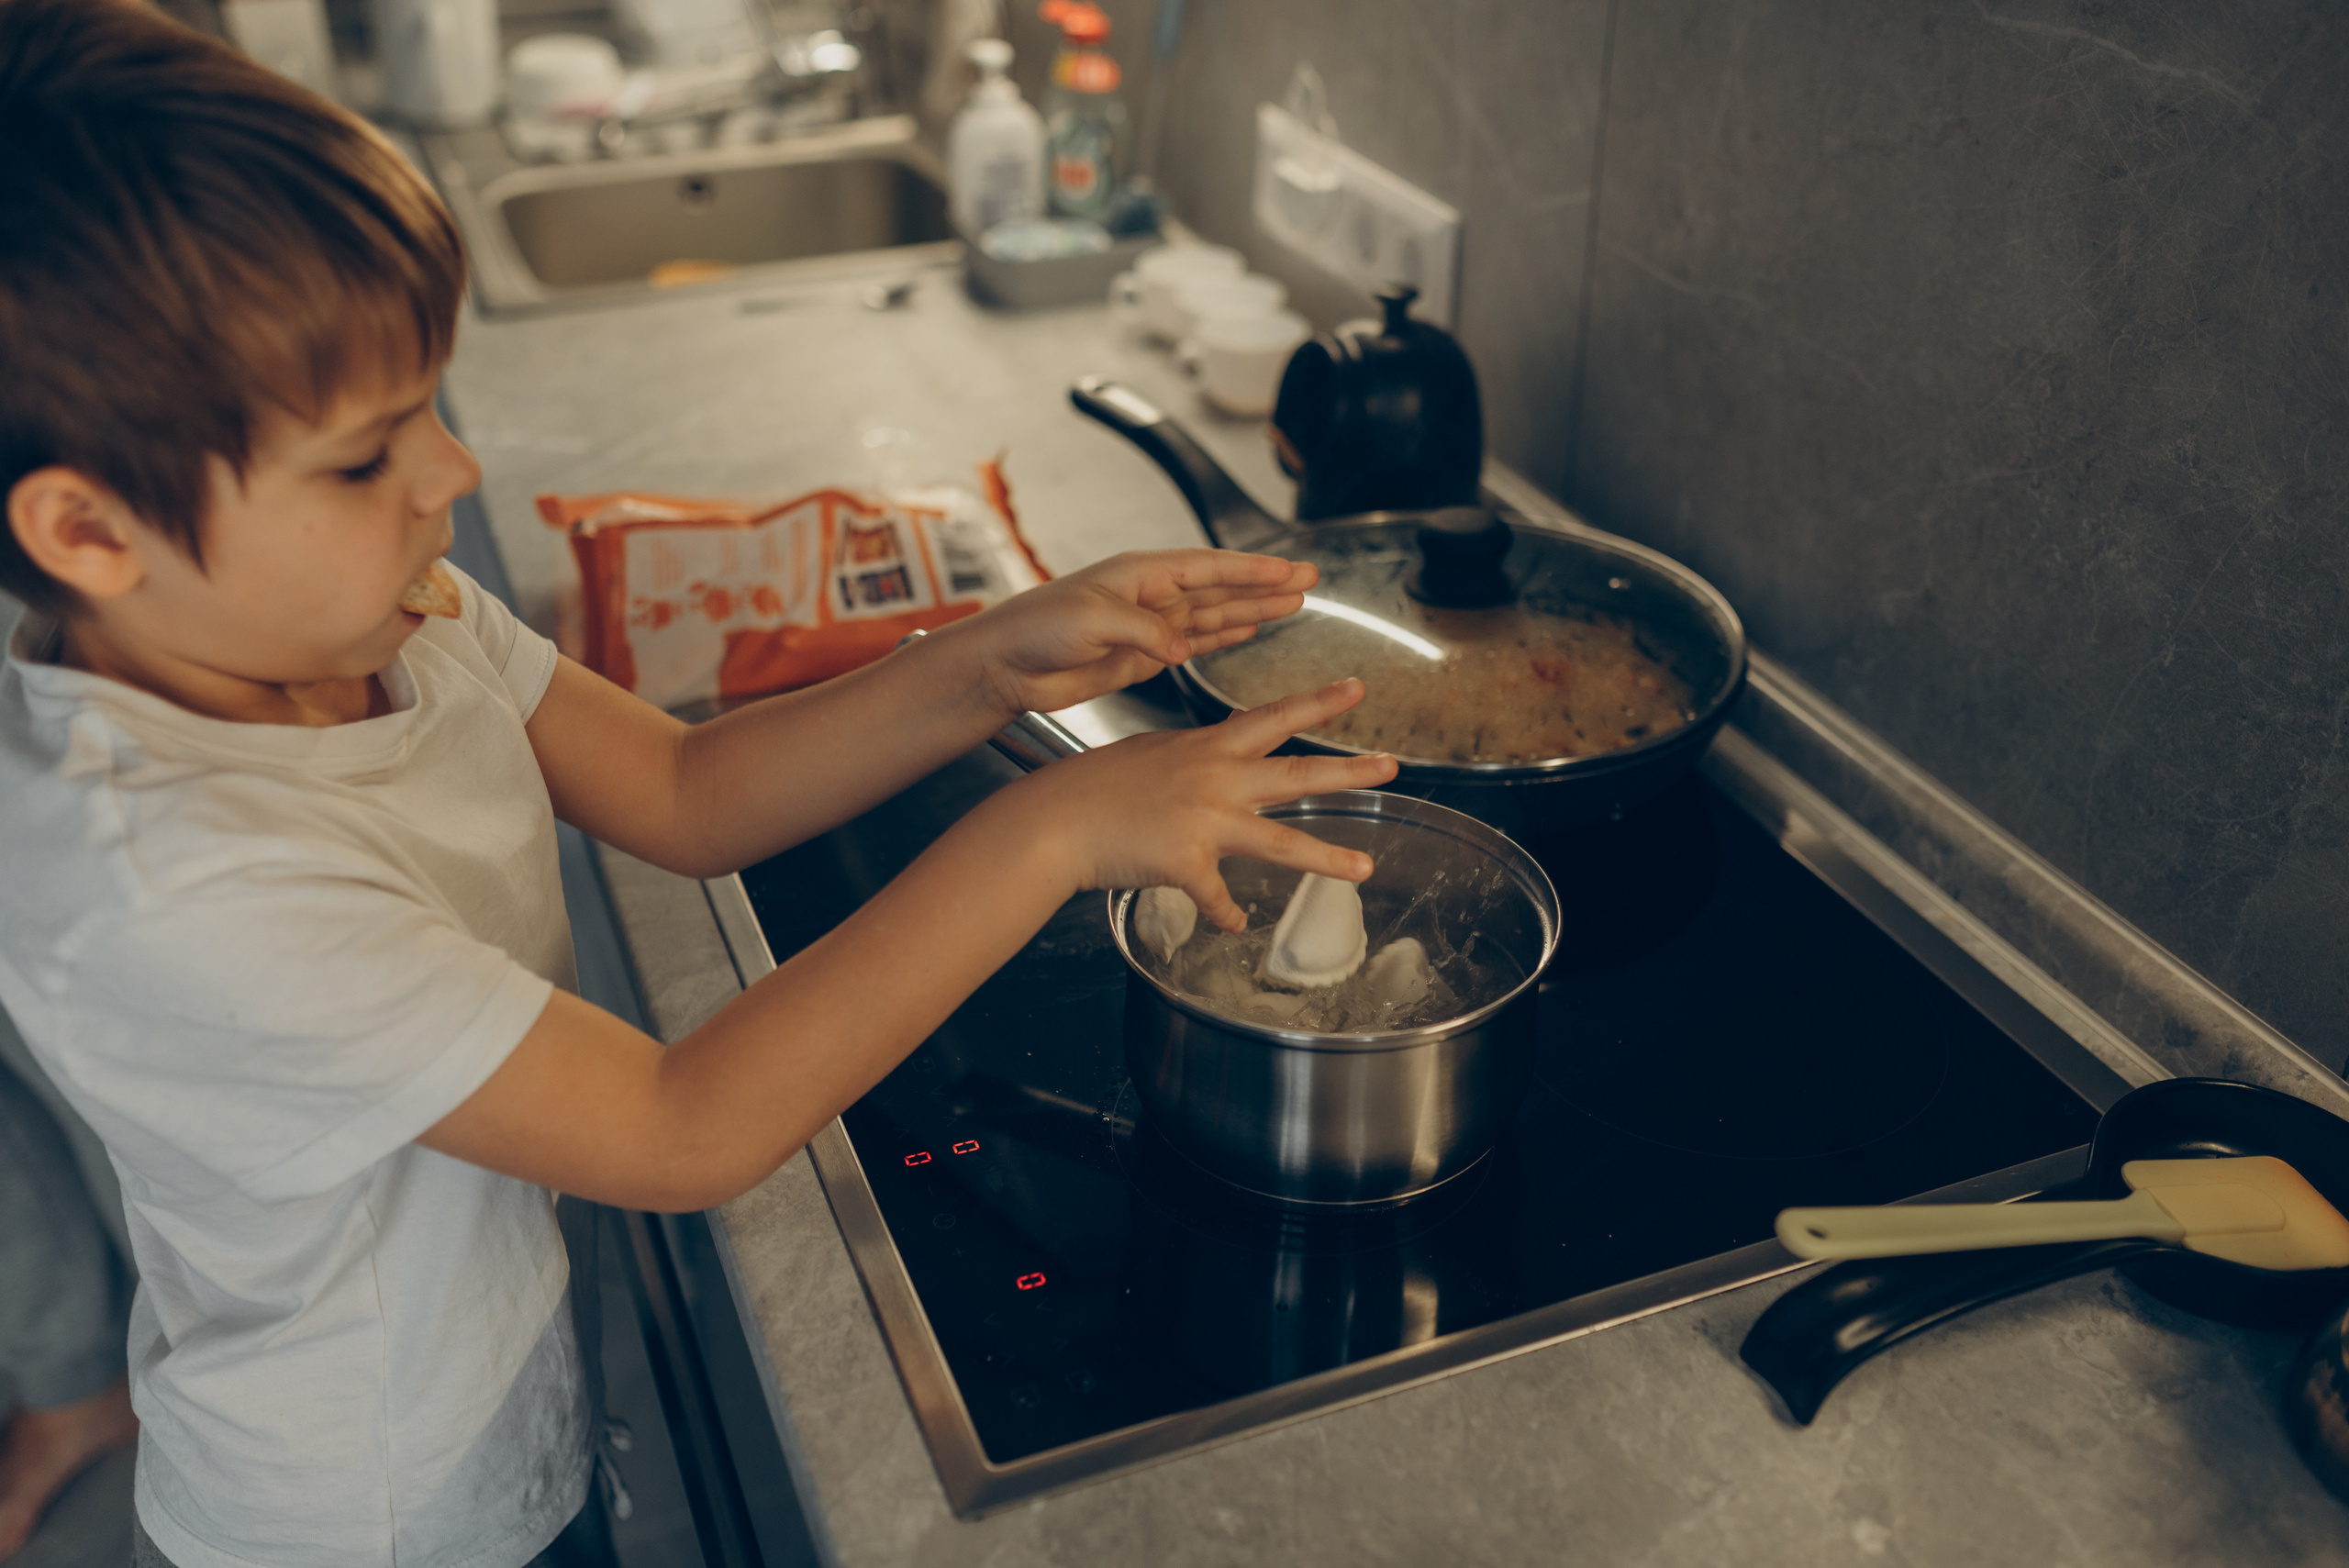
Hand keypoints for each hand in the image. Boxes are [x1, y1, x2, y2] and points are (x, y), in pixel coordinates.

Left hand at [960, 549, 1316, 717]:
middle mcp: (1150, 595)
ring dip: (1254, 609)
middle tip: (1310, 580)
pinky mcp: (1142, 656)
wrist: (1004, 665)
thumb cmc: (1035, 628)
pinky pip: (1195, 642)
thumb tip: (1179, 647)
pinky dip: (1225, 636)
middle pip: (1222, 587)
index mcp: (1140, 574)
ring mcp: (1149, 625)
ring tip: (1294, 603)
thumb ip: (1143, 631)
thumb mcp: (1092, 621)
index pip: (1209, 568)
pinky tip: (1248, 629)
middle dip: (1266, 584)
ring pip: (1215, 614)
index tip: (1290, 570)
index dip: (1252, 570)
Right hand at [988, 678, 1399, 930]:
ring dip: (1327, 859)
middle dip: (1349, 769)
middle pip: (1295, 773)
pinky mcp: (1187, 862)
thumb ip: (1193, 757)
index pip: (1272, 717)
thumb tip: (1223, 750)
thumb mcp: (1149, 755)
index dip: (1318, 703)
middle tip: (1393, 764)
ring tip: (1365, 868)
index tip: (1356, 689)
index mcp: (1205, 748)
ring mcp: (1204, 820)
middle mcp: (1214, 779)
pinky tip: (1235, 924)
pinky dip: (1227, 914)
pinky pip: (1219, 898)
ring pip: (1280, 842)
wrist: (1054, 820)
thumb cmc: (1091, 788)